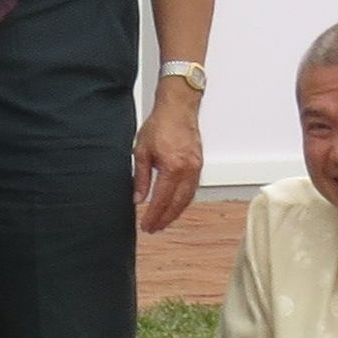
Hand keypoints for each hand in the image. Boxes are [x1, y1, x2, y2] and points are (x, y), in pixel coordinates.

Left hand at [135, 87, 203, 232]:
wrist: (178, 109)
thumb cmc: (160, 125)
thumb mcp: (141, 152)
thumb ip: (140, 177)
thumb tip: (138, 199)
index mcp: (172, 167)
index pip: (161, 200)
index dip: (153, 216)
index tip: (146, 225)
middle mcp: (188, 170)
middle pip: (177, 203)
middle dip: (165, 219)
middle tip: (154, 229)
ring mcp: (196, 168)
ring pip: (187, 198)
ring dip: (175, 212)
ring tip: (163, 221)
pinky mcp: (199, 164)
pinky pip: (192, 189)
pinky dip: (183, 201)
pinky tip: (175, 205)